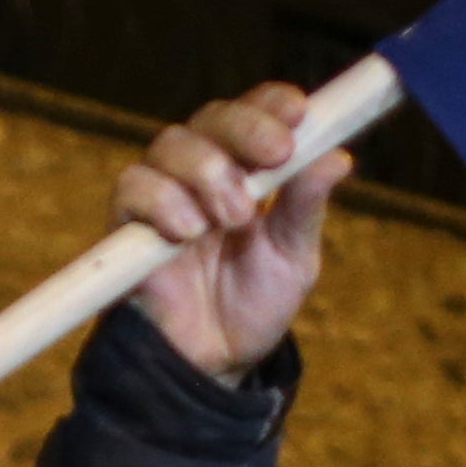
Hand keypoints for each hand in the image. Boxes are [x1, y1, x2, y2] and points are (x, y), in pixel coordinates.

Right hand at [117, 82, 350, 383]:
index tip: (297, 111)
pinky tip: (188, 233)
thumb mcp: (292, 257)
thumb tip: (338, 157)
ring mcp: (163, 195)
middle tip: (275, 155)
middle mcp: (201, 172)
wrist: (213, 363)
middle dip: (245, 129)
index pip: (253, 113)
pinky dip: (163, 200)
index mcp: (246, 170)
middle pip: (211, 117)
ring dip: (209, 171)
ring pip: (171, 144)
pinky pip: (133, 186)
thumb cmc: (253, 306)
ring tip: (234, 220)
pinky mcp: (127, 226)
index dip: (270, 103)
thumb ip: (305, 207)